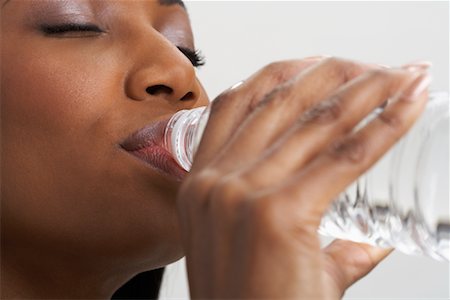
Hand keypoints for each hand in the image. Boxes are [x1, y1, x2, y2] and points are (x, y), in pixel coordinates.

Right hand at [177, 57, 428, 298]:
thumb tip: (364, 235)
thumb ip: (307, 235)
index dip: (284, 74)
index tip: (323, 64)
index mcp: (201, 184)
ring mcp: (240, 194)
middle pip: (280, 102)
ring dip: (365, 91)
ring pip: (314, 122)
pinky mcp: (276, 214)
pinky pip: (342, 157)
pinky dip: (381, 128)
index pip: (239, 104)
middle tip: (376, 67)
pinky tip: (405, 108)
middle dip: (335, 74)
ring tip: (400, 77)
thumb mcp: (254, 255)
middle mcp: (214, 181)